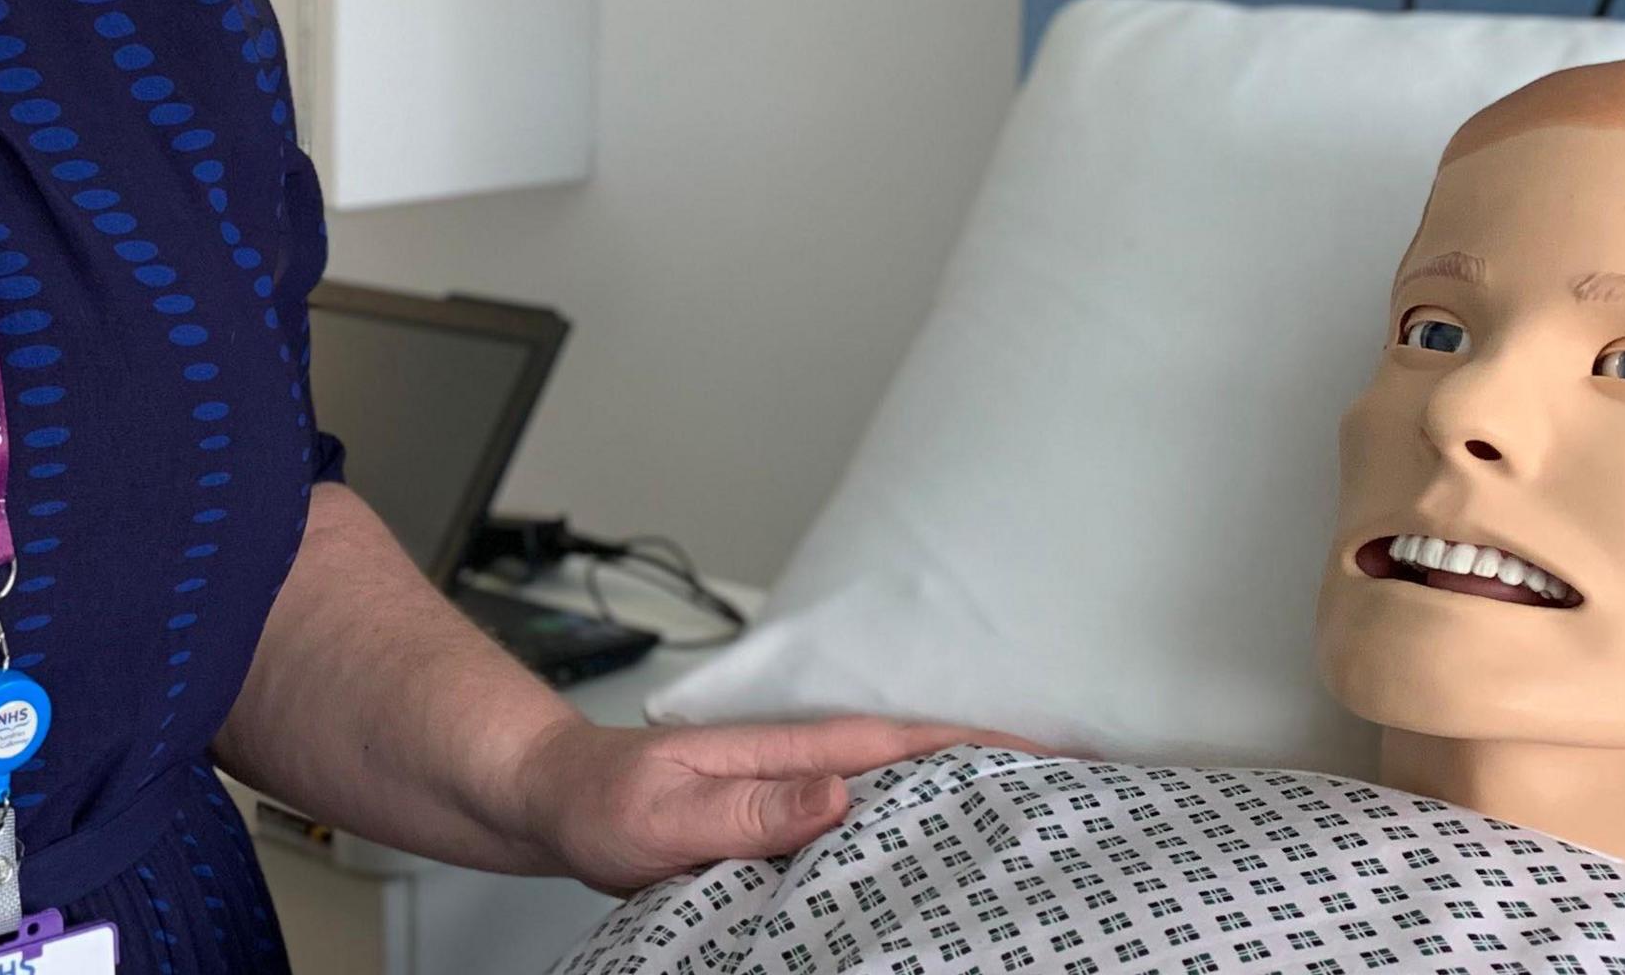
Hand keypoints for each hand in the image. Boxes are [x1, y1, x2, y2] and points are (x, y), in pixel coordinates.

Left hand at [512, 715, 1012, 894]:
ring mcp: (791, 799)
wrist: (550, 801)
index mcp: (788, 754)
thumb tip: (839, 797)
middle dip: (996, 777)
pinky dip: (901, 847)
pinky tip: (926, 879)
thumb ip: (749, 810)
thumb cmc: (599, 800)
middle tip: (1074, 804)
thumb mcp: (666, 814)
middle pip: (919, 769)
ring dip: (956, 814)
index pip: (905, 745)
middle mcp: (800, 770)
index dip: (982, 748)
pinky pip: (856, 838)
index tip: (1055, 756)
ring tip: (1029, 842)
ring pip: (894, 804)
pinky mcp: (778, 833)